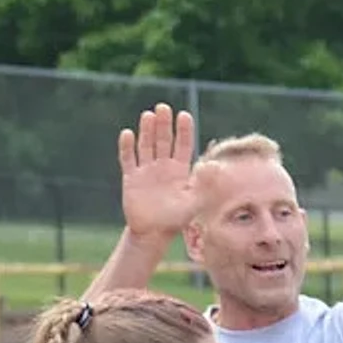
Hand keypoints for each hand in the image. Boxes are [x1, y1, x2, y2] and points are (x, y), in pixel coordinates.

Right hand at [118, 104, 198, 240]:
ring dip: (147, 131)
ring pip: (146, 145)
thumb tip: (216, 165)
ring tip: (148, 115)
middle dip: (164, 124)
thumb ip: (204, 184)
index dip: (184, 130)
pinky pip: (128, 159)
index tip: (184, 115)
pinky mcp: (131, 178)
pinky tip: (128, 134)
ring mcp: (146, 171)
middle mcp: (163, 167)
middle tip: (163, 108)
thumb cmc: (176, 220)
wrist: (153, 234)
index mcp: (180, 171)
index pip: (183, 145)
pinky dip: (127, 147)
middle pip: (164, 140)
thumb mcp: (194, 202)